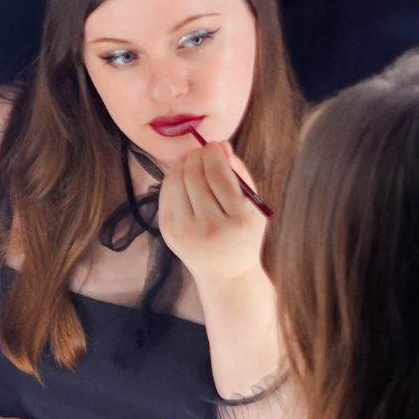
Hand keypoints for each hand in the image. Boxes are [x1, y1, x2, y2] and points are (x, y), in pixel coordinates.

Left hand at [157, 141, 268, 287]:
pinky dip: (173, 179)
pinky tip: (184, 180)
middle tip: (204, 152)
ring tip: (195, 165)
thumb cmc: (242, 233)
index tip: (215, 145)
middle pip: (194, 175)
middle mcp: (211, 227)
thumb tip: (220, 145)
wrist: (225, 273)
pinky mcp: (168, 232)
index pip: (218, 174)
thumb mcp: (253, 205)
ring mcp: (186, 231)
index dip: (213, 153)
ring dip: (184, 165)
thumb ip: (239, 172)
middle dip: (198, 156)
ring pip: (176, 180)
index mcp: (239, 219)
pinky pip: (165, 192)